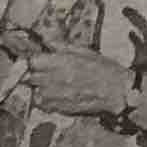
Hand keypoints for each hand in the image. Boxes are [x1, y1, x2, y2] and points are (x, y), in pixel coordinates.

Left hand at [21, 46, 137, 116]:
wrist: (116, 92)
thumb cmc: (103, 69)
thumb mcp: (84, 51)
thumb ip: (62, 46)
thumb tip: (46, 39)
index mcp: (60, 62)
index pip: (32, 60)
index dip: (36, 59)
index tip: (41, 59)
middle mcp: (53, 79)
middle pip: (31, 75)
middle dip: (37, 72)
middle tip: (48, 71)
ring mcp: (53, 95)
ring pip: (35, 89)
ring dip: (40, 86)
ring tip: (54, 83)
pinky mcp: (57, 108)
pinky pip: (41, 102)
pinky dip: (45, 98)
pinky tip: (56, 94)